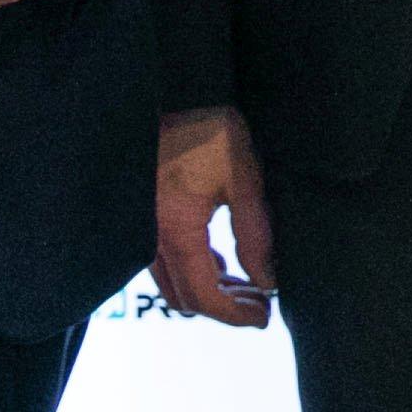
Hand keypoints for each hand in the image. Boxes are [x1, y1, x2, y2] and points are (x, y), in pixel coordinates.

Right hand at [152, 104, 277, 323]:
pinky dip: (195, 270)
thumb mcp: (243, 180)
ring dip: (210, 290)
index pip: (204, 296)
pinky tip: (223, 263)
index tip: (264, 318)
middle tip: (261, 304)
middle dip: (225, 307)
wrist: (173, 92)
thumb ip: (255, 234)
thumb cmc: (207, 131)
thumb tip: (267, 279)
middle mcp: (151, 239)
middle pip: (185, 297)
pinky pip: (166, 260)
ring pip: (174, 281)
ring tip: (249, 286)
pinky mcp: (145, 217)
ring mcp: (144, 230)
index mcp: (176, 232)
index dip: (235, 315)